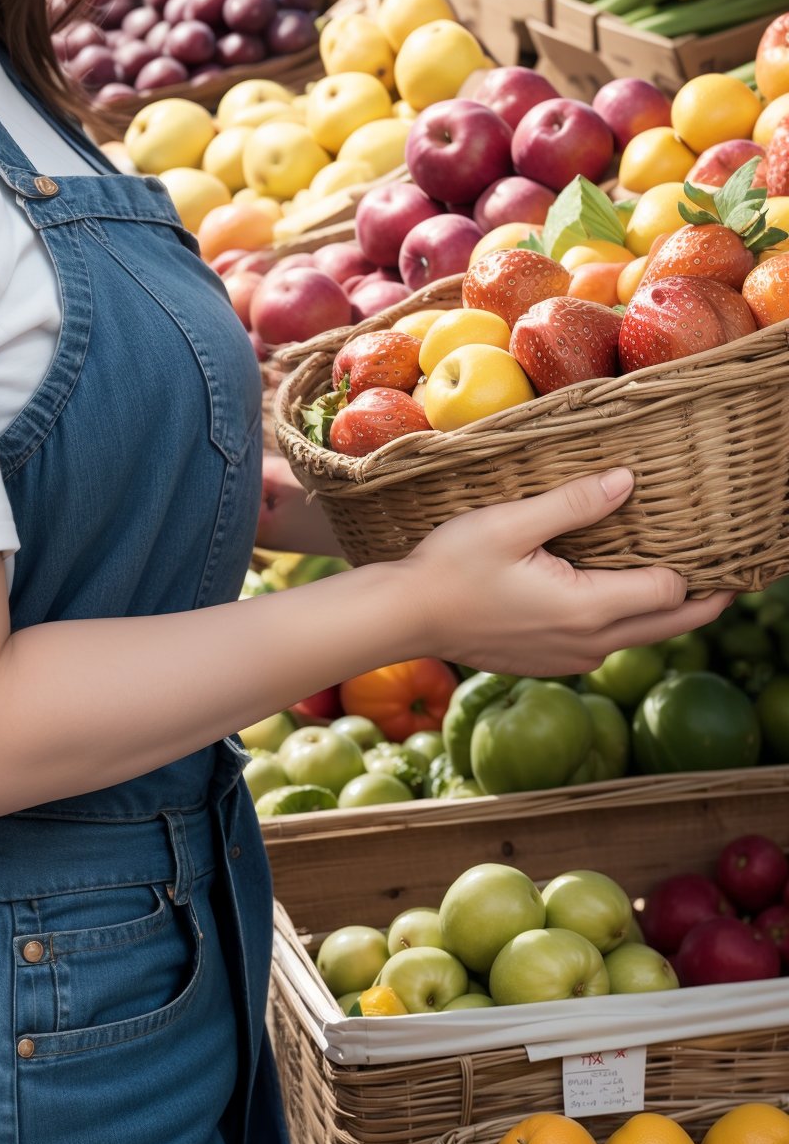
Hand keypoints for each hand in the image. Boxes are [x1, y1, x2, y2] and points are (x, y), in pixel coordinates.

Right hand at [403, 468, 730, 678]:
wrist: (406, 617)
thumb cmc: (451, 566)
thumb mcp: (511, 523)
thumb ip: (574, 504)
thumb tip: (629, 481)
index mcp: (588, 608)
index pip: (670, 591)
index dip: (697, 566)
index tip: (720, 542)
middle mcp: (589, 643)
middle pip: (671, 625)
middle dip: (707, 601)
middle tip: (737, 575)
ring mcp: (571, 658)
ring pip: (641, 636)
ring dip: (664, 609)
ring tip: (679, 572)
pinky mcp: (553, 662)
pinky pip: (608, 641)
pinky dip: (629, 619)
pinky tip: (619, 589)